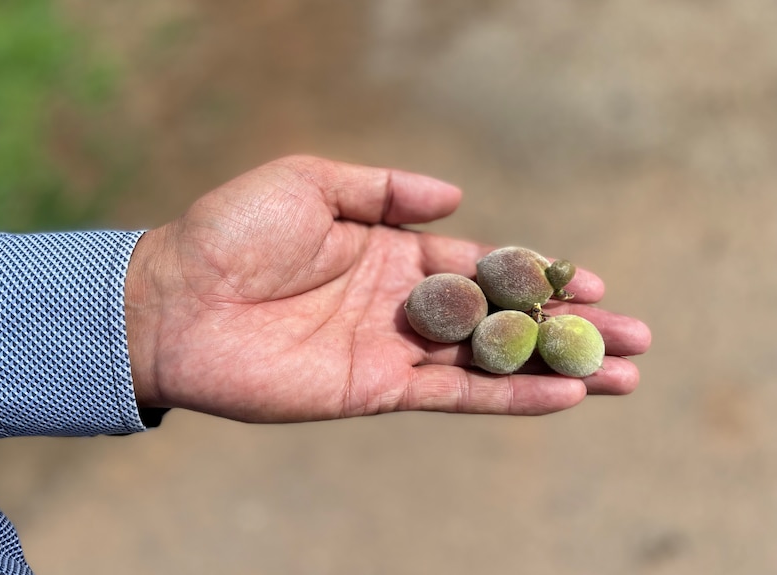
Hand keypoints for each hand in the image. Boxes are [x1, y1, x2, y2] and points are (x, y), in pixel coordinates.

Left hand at [124, 155, 650, 421]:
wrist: (172, 301)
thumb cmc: (231, 232)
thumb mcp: (308, 181)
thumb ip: (383, 190)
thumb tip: (455, 199)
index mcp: (388, 251)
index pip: (481, 265)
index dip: (536, 275)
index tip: (592, 283)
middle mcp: (399, 303)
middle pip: (500, 317)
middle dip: (564, 327)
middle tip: (634, 336)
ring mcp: (390, 349)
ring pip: (489, 362)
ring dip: (555, 368)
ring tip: (620, 375)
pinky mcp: (373, 389)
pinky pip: (453, 394)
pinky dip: (508, 396)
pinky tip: (561, 395)